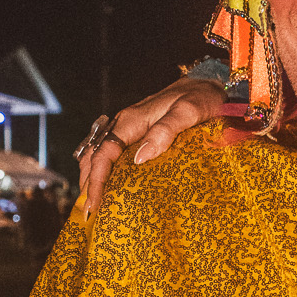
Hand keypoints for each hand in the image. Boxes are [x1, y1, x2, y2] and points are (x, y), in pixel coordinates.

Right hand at [77, 78, 226, 210]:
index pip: (103, 154)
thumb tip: (140, 158)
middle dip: (88, 184)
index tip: (94, 203)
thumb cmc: (201, 97)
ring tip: (92, 203)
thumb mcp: (189, 111)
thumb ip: (166, 130)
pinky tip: (107, 186)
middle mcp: (124, 124)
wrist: (208, 83)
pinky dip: (102, 170)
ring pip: (98, 154)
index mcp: (131, 120)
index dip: (95, 180)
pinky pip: (110, 152)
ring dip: (91, 178)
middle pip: (94, 156)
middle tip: (89, 213)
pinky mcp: (136, 132)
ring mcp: (128, 128)